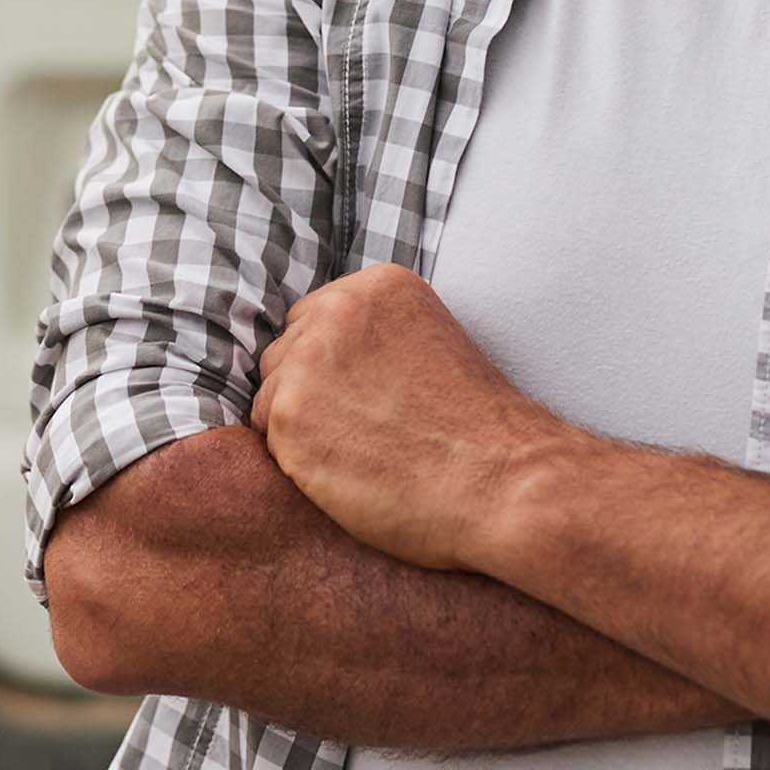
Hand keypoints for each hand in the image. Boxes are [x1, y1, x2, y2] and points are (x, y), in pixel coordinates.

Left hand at [249, 263, 569, 570]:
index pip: (314, 320)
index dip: (331, 368)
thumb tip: (322, 357)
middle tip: (360, 435)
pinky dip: (295, 463)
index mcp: (377, 287)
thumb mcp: (430, 344)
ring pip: (270, 396)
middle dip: (309, 394)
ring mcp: (306, 361)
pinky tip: (344, 474)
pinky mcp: (287, 416)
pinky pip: (266, 439)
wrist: (503, 482)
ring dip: (298, 429)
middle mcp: (336, 311)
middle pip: (285, 353)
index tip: (362, 400)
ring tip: (357, 456)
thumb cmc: (478, 431)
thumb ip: (374, 335)